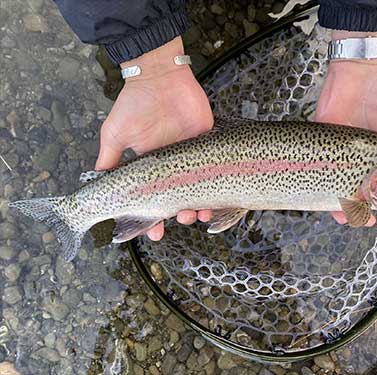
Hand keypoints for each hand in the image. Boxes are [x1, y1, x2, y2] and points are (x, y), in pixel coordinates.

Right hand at [95, 37, 212, 240]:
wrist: (161, 76)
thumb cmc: (135, 104)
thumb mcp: (114, 133)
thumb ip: (109, 159)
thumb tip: (96, 184)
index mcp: (149, 166)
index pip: (151, 198)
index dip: (152, 218)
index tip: (154, 233)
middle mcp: (170, 165)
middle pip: (176, 199)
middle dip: (177, 215)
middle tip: (178, 220)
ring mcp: (190, 156)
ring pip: (197, 191)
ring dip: (196, 207)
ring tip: (195, 215)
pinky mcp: (207, 144)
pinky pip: (214, 172)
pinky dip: (216, 189)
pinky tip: (214, 202)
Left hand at [315, 32, 376, 226]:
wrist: (361, 66)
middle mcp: (363, 154)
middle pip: (364, 190)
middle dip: (370, 209)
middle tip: (375, 221)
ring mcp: (343, 149)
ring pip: (341, 185)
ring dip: (345, 205)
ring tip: (352, 218)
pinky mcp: (325, 140)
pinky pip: (322, 168)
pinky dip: (325, 186)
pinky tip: (331, 201)